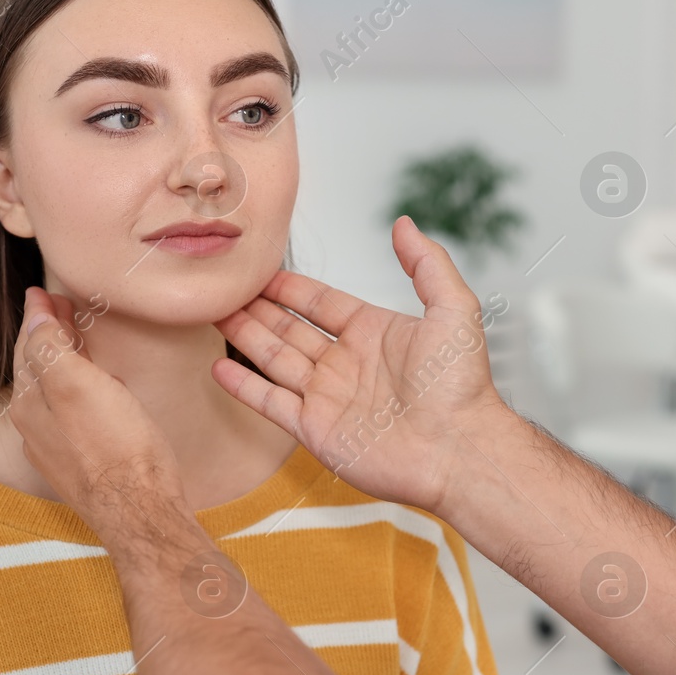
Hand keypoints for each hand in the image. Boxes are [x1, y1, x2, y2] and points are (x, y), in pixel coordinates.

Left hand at [9, 287, 206, 558]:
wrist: (141, 512)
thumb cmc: (117, 449)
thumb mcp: (79, 384)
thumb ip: (51, 347)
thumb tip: (34, 316)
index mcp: (30, 404)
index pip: (28, 346)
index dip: (37, 315)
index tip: (42, 291)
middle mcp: (36, 428)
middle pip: (38, 370)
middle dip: (47, 336)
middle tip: (60, 308)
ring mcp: (59, 450)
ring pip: (55, 394)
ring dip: (63, 363)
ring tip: (79, 342)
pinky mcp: (85, 466)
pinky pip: (73, 419)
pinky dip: (80, 393)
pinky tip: (101, 393)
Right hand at [213, 216, 508, 514]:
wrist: (458, 451)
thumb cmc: (461, 387)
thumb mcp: (453, 309)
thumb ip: (427, 264)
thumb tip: (404, 223)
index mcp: (374, 334)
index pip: (322, 303)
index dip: (291, 287)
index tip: (260, 270)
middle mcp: (347, 364)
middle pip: (290, 329)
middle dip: (258, 309)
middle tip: (225, 289)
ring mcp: (329, 399)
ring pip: (275, 360)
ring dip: (245, 338)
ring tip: (214, 315)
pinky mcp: (316, 431)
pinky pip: (271, 404)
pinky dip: (244, 387)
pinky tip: (219, 368)